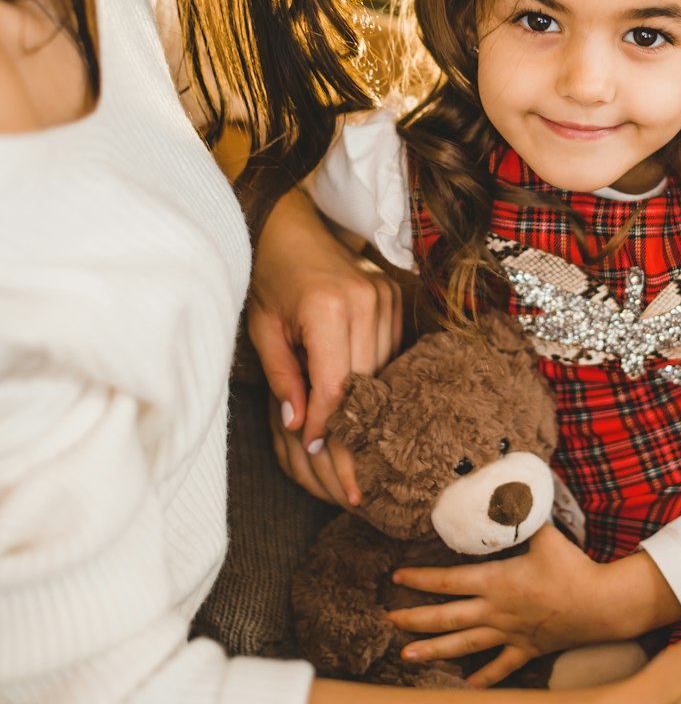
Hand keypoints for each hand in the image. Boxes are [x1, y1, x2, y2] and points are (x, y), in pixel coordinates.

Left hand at [249, 186, 404, 510]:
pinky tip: (368, 406)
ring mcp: (386, 298)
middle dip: (354, 429)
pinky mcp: (395, 299)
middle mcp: (366, 301)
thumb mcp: (264, 330)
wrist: (292, 228)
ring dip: (371, 407)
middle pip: (368, 381)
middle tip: (349, 475)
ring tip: (360, 449)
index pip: (336, 382)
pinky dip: (378, 380)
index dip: (327, 421)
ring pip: (384, 370)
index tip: (314, 448)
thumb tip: (300, 427)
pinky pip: (391, 353)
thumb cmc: (270, 279)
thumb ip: (283, 378)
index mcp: (327, 307)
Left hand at [389, 527, 680, 688]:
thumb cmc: (573, 568)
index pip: (449, 580)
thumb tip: (508, 488)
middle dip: (415, 619)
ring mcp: (509, 634)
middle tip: (389, 620)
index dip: (421, 579)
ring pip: (464, 645)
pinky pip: (501, 667)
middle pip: (447, 618)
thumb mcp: (545, 535)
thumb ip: (522, 514)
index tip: (396, 578)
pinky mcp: (527, 649)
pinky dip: (484, 677)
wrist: (602, 605)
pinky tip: (467, 686)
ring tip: (407, 657)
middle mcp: (496, 611)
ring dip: (434, 651)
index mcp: (496, 582)